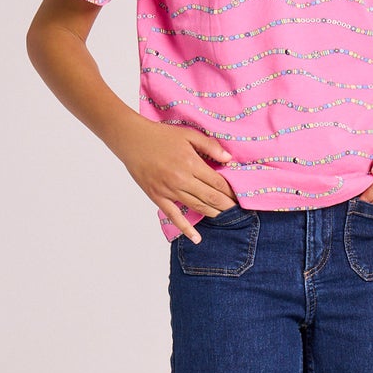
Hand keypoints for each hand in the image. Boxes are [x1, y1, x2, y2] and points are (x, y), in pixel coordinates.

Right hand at [113, 118, 239, 241]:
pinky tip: (196, 238)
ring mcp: (169, 190)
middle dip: (227, 206)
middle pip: (211, 197)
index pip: (217, 182)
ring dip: (213, 214)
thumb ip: (209, 146)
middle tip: (238, 212)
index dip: (231, 191)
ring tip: (226, 219)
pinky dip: (186, 228)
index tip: (239, 197)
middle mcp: (182, 179)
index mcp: (191, 163)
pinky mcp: (158, 197)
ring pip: (197, 207)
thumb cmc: (161, 136)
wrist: (132, 140)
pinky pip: (174, 216)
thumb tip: (228, 158)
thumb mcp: (188, 134)